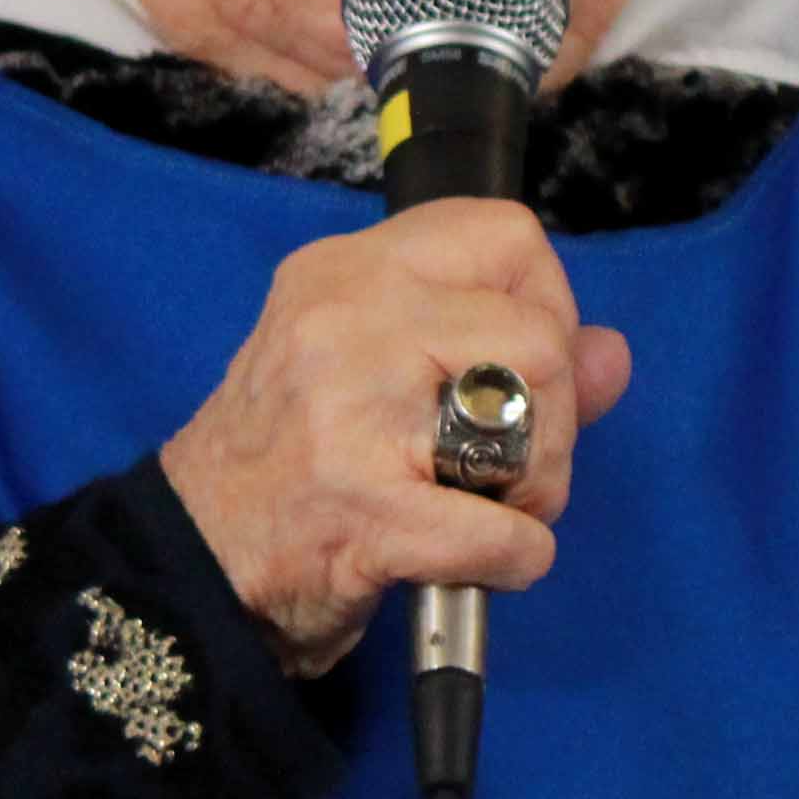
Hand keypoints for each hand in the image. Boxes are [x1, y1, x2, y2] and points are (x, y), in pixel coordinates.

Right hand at [159, 200, 636, 672]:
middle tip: (505, 461)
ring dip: (539, 486)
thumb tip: (611, 352)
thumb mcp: (378, 372)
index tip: (519, 367)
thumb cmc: (289, 464)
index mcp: (347, 273)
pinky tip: (477, 560)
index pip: (507, 235)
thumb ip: (505, 351)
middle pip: (540, 336)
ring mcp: (350, 418)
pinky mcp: (365, 515)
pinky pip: (508, 534)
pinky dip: (517, 559)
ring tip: (483, 505)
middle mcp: (344, 324)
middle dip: (555, 416)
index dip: (545, 304)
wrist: (187, 563)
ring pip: (534, 420)